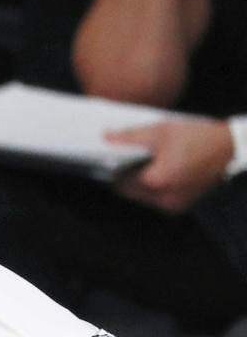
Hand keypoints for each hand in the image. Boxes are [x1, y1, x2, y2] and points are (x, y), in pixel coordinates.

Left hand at [107, 117, 233, 211]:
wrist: (230, 149)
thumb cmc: (197, 137)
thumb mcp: (161, 131)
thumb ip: (130, 136)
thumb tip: (106, 138)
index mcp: (156, 181)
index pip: (119, 181)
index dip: (113, 168)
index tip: (110, 157)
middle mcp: (163, 199)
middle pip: (129, 192)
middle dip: (126, 176)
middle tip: (128, 158)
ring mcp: (172, 205)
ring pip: (142, 197)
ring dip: (140, 183)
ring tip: (147, 162)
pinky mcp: (180, 206)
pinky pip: (157, 199)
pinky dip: (154, 187)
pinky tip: (160, 170)